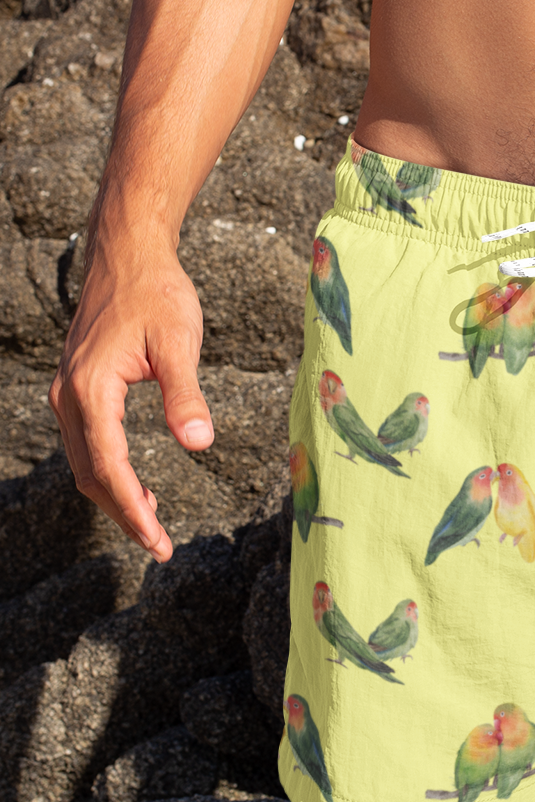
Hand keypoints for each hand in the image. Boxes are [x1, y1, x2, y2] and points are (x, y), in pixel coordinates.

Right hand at [48, 224, 212, 562]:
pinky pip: (87, 443)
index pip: (110, 466)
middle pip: (91, 473)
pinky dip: (109, 472)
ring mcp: (68, 392)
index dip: (133, 510)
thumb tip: (199, 443)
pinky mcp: (77, 388)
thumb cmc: (157, 294)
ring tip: (153, 526)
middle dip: (125, 514)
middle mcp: (69, 396)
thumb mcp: (180, 342)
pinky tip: (138, 489)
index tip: (158, 543)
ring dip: (116, 497)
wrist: (127, 255)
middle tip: (160, 547)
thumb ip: (186, 394)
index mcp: (91, 389)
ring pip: (85, 462)